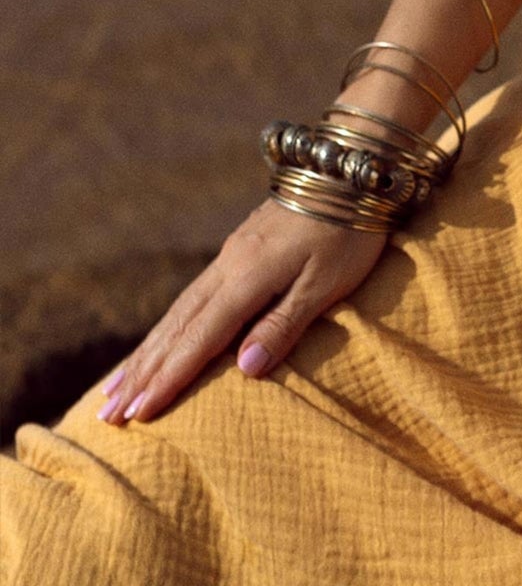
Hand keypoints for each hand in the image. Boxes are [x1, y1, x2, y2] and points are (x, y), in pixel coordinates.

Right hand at [95, 198, 388, 426]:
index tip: (139, 413)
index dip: (170, 377)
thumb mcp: (327, 283)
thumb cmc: (348, 233)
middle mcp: (228, 265)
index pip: (200, 338)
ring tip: (117, 387)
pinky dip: (168, 327)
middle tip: (108, 414)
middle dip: (143, 372)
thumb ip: (285, 324)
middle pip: (177, 327)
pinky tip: (160, 341)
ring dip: (147, 352)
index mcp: (248, 277)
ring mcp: (230, 254)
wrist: (349, 171)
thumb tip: (244, 368)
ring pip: (178, 311)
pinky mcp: (237, 248)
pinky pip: (190, 297)